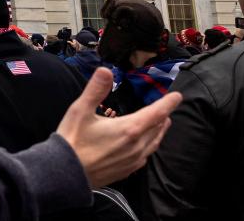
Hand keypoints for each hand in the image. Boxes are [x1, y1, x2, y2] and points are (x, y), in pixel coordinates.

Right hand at [58, 67, 180, 187]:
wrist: (66, 173)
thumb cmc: (73, 139)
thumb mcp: (80, 110)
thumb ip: (95, 90)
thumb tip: (105, 70)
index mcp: (129, 129)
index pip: (157, 113)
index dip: (168, 103)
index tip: (177, 96)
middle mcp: (136, 145)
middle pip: (157, 128)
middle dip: (163, 116)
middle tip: (166, 108)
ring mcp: (133, 160)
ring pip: (153, 143)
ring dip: (159, 131)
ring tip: (162, 124)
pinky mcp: (127, 170)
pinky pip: (145, 156)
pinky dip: (149, 145)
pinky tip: (144, 146)